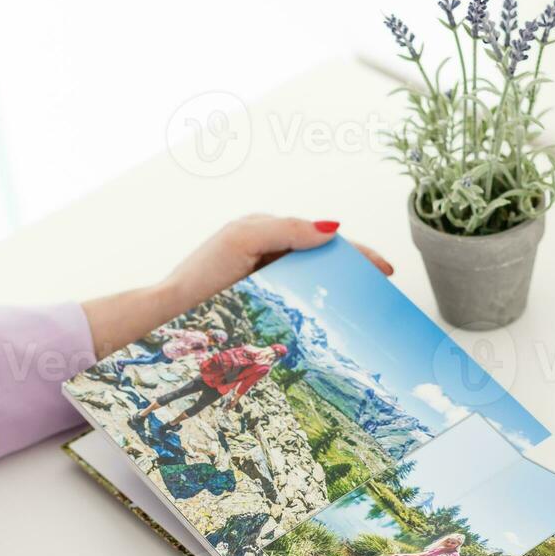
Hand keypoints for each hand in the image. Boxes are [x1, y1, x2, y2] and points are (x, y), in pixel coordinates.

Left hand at [163, 214, 392, 313]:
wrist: (171, 314)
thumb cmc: (202, 275)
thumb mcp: (244, 239)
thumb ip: (286, 229)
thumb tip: (331, 228)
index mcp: (268, 234)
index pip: (323, 238)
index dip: (356, 252)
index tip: (384, 269)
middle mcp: (269, 257)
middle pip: (323, 262)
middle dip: (354, 274)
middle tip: (381, 291)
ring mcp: (267, 284)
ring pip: (315, 286)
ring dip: (339, 296)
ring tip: (364, 311)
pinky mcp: (262, 309)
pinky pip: (300, 308)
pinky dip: (320, 313)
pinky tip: (333, 327)